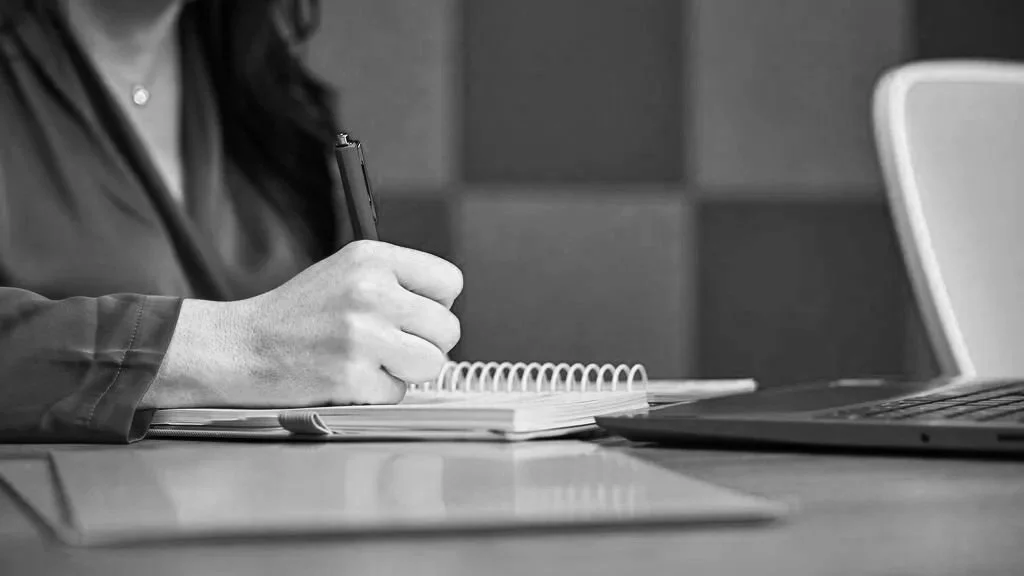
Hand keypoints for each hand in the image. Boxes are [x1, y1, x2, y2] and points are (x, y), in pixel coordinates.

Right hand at [145, 241, 462, 408]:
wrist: (240, 347)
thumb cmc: (297, 315)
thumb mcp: (347, 273)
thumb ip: (397, 285)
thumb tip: (445, 319)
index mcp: (372, 257)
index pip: (449, 282)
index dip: (437, 306)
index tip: (413, 317)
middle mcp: (371, 290)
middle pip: (448, 329)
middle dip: (426, 345)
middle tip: (390, 346)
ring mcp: (362, 333)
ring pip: (433, 363)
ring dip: (407, 372)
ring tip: (371, 361)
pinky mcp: (352, 375)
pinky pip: (398, 394)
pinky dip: (377, 393)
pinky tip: (347, 377)